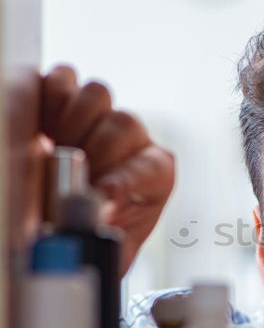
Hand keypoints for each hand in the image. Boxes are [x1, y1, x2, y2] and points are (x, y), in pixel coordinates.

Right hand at [40, 65, 174, 274]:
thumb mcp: (113, 247)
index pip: (151, 167)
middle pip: (123, 122)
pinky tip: (42, 127)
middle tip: (73, 171)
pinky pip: (62, 80)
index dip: (126, 179)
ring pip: (96, 94)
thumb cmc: (100, 235)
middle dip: (94, 151)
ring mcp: (103, 117)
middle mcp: (136, 140)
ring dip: (71, 120)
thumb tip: (96, 223)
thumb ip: (109, 240)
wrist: (72, 219)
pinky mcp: (69, 101)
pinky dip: (48, 97)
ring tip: (57, 146)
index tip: (102, 193)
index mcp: (157, 175)